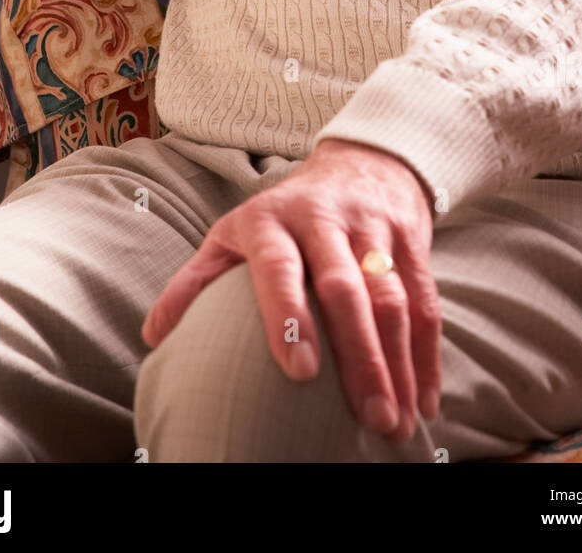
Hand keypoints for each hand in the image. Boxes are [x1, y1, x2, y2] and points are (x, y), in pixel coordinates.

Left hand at [141, 140, 440, 442]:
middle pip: (345, 289)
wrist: (361, 160)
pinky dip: (429, 353)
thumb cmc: (284, 214)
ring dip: (400, 364)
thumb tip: (152, 336)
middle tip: (370, 418)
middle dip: (360, 357)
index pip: (278, 266)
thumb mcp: (234, 232)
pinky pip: (425, 299)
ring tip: (400, 421)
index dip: (289, 314)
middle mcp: (324, 219)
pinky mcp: (411, 240)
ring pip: (393, 297)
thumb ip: (195, 281)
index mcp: (271, 219)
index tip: (299, 370)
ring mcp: (372, 227)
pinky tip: (427, 399)